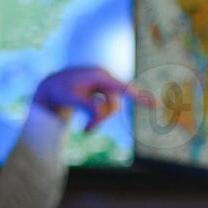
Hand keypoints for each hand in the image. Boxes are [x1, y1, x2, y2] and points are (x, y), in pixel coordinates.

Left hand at [31, 67, 152, 131]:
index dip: (138, 97)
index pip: (121, 88)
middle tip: (86, 132)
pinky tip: (88, 126)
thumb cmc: (60, 90)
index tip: (155, 104)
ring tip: (85, 130)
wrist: (52, 86)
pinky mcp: (103, 91)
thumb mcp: (70, 99)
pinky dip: (98, 118)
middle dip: (102, 119)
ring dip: (99, 120)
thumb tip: (100, 112)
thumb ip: (86, 106)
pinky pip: (107, 108)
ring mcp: (105, 85)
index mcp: (99, 75)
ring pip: (111, 108)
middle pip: (114, 104)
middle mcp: (105, 78)